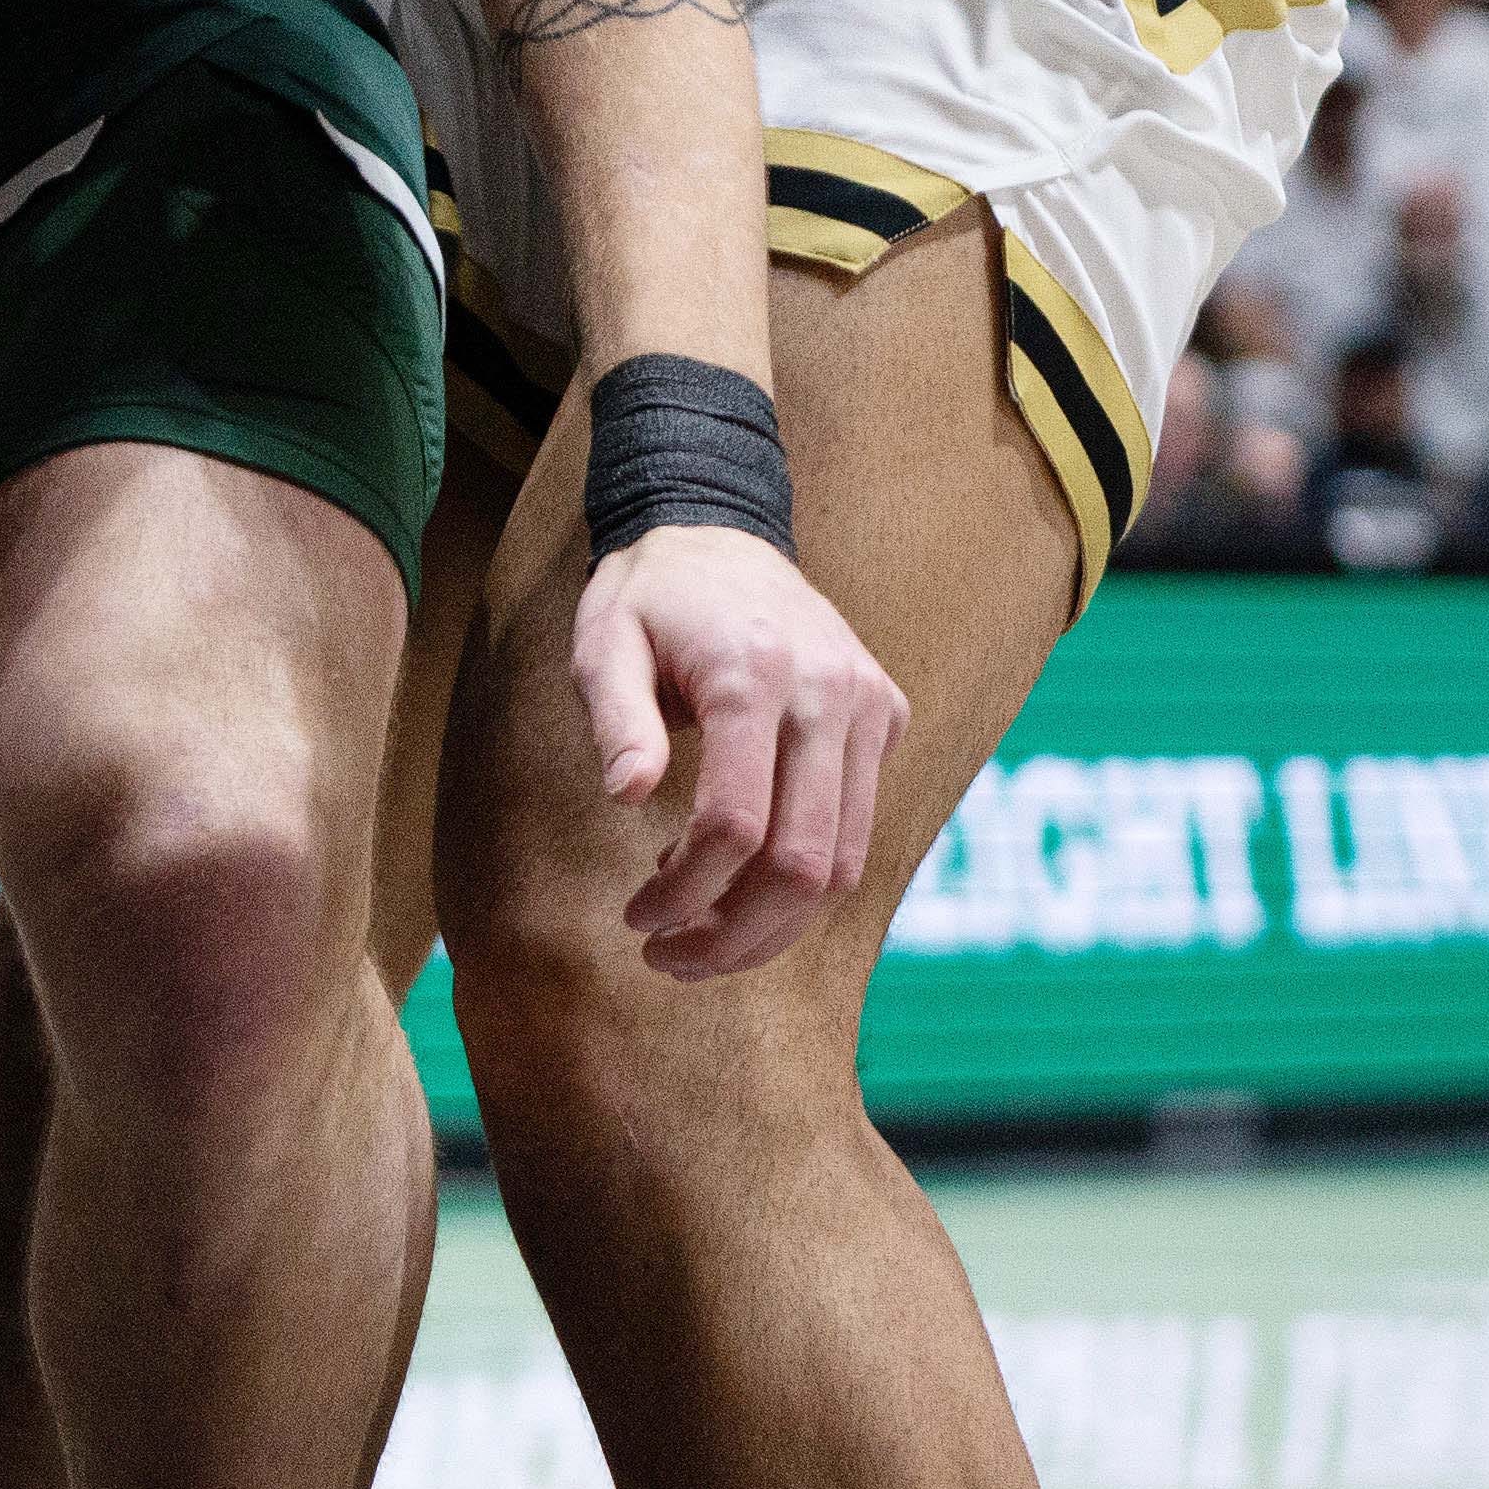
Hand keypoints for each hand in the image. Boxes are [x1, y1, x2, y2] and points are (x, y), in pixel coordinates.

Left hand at [570, 528, 910, 982]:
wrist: (719, 528)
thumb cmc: (648, 598)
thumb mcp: (603, 643)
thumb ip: (615, 719)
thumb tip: (627, 798)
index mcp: (753, 670)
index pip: (736, 821)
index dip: (686, 891)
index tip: (638, 919)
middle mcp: (828, 688)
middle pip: (804, 862)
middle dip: (736, 934)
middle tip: (670, 959)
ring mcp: (868, 702)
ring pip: (846, 863)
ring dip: (775, 927)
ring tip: (702, 942)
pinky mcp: (885, 714)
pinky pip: (860, 827)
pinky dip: (806, 879)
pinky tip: (739, 879)